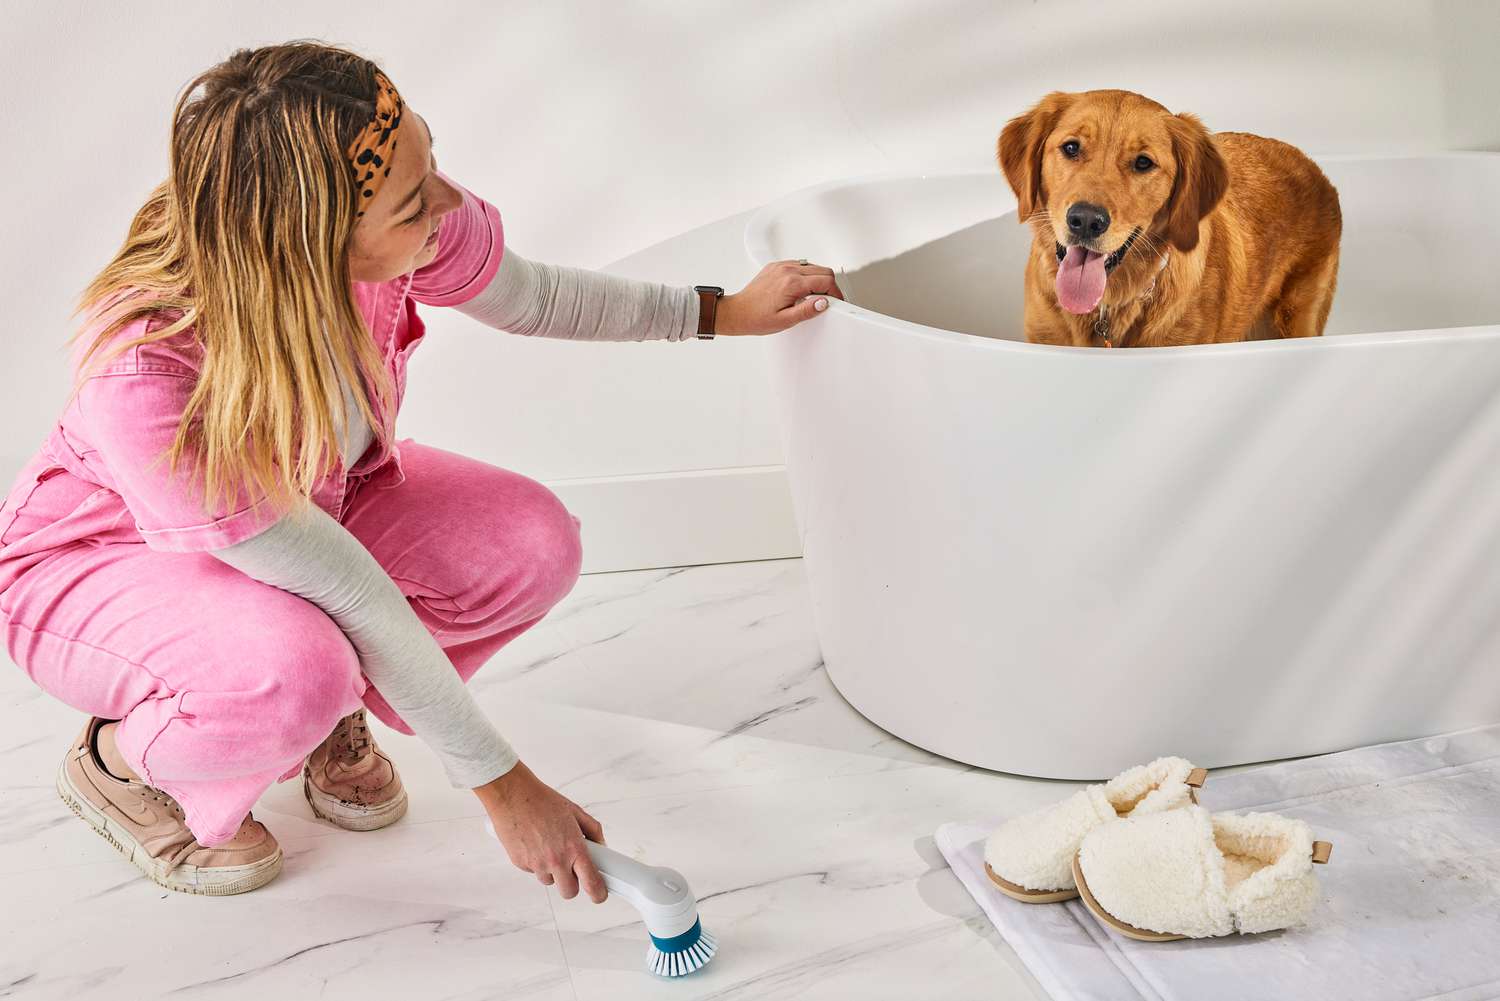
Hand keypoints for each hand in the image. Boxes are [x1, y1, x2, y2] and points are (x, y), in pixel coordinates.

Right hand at [476, 760, 607, 902]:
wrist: (512, 795)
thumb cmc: (542, 801)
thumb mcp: (574, 811)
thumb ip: (592, 830)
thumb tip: (601, 846)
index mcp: (573, 847)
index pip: (590, 882)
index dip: (598, 893)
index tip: (600, 894)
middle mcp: (555, 860)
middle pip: (569, 892)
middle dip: (572, 884)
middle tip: (572, 869)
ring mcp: (536, 864)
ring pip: (550, 881)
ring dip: (553, 871)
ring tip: (549, 847)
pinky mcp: (520, 864)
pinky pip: (533, 871)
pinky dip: (536, 862)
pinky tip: (534, 843)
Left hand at [715, 259, 844, 335]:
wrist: (737, 312)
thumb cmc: (756, 318)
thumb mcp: (785, 321)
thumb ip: (807, 311)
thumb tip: (823, 303)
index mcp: (791, 283)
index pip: (826, 280)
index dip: (835, 293)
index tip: (835, 302)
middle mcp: (787, 270)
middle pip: (823, 270)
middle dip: (829, 285)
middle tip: (826, 300)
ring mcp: (781, 266)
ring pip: (812, 266)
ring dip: (818, 279)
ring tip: (812, 296)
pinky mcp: (776, 266)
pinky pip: (800, 265)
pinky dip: (806, 275)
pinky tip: (801, 289)